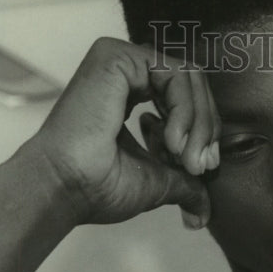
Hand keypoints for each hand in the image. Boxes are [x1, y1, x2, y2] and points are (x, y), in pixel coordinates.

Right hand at [30, 37, 217, 226]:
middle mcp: (128, 74)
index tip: (203, 167)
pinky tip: (172, 142)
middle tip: (200, 165)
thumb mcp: (158, 182)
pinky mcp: (116, 58)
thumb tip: (204, 213)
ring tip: (186, 159)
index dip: (205, 132)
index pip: (190, 98)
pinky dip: (184, 111)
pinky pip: (174, 75)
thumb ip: (186, 184)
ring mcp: (121, 62)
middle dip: (206, 129)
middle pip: (194, 85)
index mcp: (133, 95)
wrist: (66, 188)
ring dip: (198, 124)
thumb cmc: (99, 187)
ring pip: (190, 79)